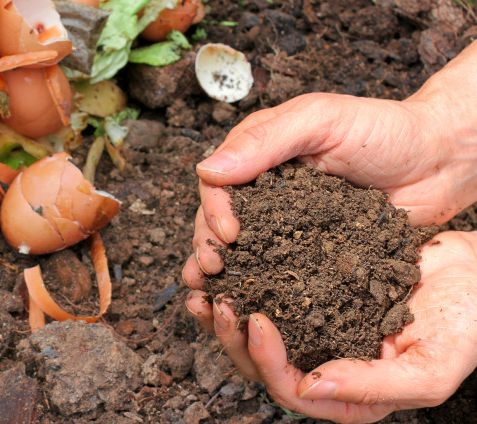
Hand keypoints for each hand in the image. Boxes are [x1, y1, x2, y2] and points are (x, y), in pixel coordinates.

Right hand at [185, 41, 476, 284]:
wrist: (442, 162)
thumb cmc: (385, 129)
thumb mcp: (321, 120)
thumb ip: (265, 140)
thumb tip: (207, 169)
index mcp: (260, 154)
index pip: (217, 183)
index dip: (214, 209)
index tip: (228, 233)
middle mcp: (267, 190)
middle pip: (220, 220)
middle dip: (208, 245)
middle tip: (213, 269)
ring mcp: (288, 223)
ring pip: (243, 249)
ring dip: (224, 272)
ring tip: (213, 295)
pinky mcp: (312, 252)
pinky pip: (280, 270)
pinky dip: (260, 287)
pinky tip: (248, 305)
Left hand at [185, 231, 476, 422]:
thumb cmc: (466, 324)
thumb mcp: (431, 366)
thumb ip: (374, 386)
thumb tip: (309, 386)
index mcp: (349, 394)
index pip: (292, 390)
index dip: (266, 361)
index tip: (255, 320)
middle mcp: (325, 364)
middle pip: (262, 364)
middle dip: (232, 336)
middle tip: (218, 301)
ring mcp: (316, 328)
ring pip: (257, 331)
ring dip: (226, 312)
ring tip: (205, 285)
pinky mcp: (312, 293)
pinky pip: (269, 291)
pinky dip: (245, 280)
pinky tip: (227, 263)